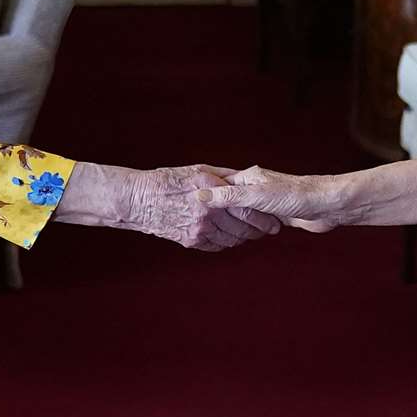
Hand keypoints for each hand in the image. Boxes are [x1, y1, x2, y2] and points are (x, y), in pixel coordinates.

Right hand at [56, 162, 282, 251]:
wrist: (139, 200)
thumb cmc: (169, 180)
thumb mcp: (199, 169)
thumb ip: (225, 175)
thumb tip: (247, 176)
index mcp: (212, 192)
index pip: (248, 209)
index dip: (265, 217)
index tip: (276, 218)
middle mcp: (207, 213)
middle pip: (244, 228)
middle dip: (261, 230)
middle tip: (271, 228)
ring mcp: (199, 230)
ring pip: (233, 240)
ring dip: (245, 238)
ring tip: (253, 233)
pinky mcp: (191, 241)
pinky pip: (217, 246)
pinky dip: (227, 243)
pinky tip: (231, 236)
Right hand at [197, 167, 354, 232]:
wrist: (328, 205)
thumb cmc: (296, 194)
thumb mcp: (258, 196)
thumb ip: (229, 197)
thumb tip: (200, 197)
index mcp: (247, 179)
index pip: (218, 187)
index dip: (205, 197)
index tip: (189, 207)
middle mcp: (254, 188)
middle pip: (227, 203)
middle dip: (217, 215)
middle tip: (201, 228)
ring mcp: (264, 202)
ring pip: (240, 215)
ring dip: (233, 225)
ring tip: (219, 236)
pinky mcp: (274, 215)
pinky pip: (252, 224)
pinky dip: (245, 231)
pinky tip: (240, 238)